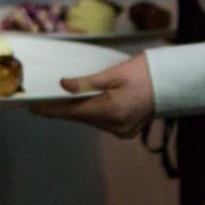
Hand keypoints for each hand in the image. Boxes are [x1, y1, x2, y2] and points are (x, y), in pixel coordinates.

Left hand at [31, 53, 153, 137]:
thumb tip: (64, 86)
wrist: (170, 82)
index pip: (73, 112)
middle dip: (65, 108)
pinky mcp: (127, 131)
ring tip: (66, 98)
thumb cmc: (144, 73)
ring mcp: (122, 131)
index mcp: (112, 111)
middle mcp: (116, 126)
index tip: (34, 107)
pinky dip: (94, 112)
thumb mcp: (115, 73)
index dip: (52, 109)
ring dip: (80, 109)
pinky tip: (89, 102)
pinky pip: (103, 122)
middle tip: (47, 99)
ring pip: (92, 120)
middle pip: (82, 117)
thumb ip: (88, 81)